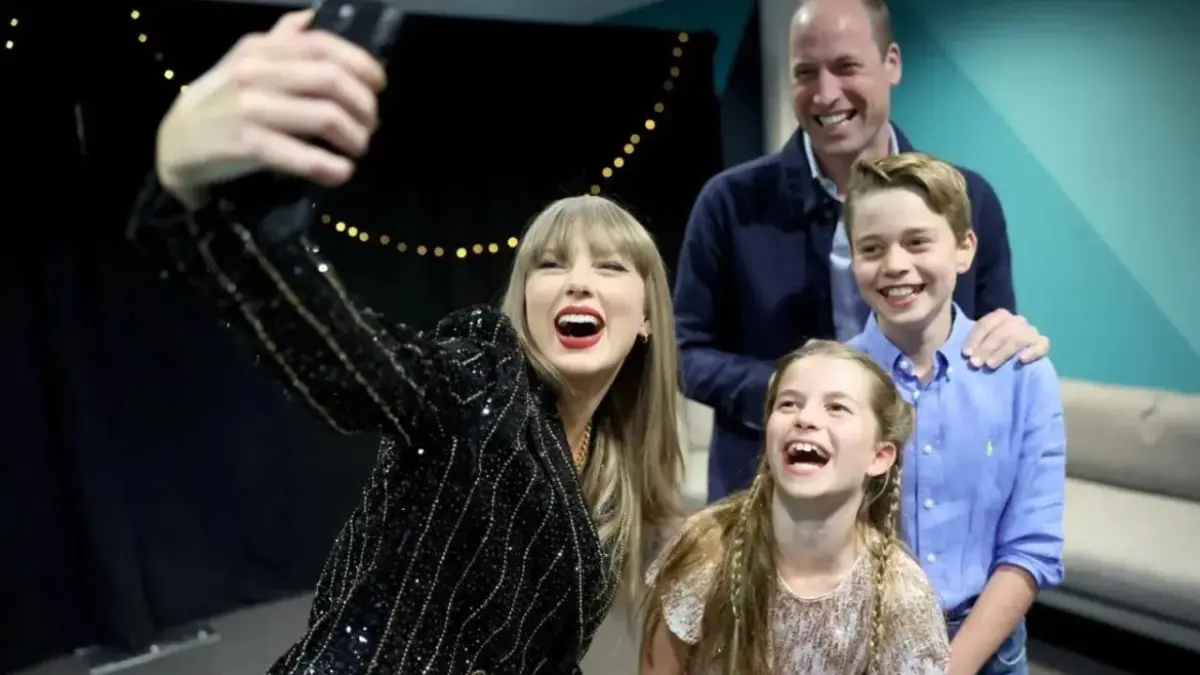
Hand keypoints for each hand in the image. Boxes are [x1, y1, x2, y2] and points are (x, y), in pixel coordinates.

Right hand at [155, 10, 386, 207]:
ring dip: (355, 137)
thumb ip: (280, 41)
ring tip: (358, 148)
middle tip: (371, 124)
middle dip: (364, 105)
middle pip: (331, 80)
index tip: (378, 85)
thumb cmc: (221, 101)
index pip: (322, 45)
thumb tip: (310, 18)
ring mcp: (251, 109)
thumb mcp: (245, 63)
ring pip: (325, 117)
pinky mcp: (248, 145)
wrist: (175, 142)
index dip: (361, 64)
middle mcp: (256, 73)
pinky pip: (304, 157)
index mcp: (261, 49)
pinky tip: (341, 172)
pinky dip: (332, 167)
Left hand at [962, 309, 1049, 369]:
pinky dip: (1032, 352)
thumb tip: (960, 352)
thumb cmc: (991, 351)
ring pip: (1019, 338)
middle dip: (986, 347)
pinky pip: (1042, 345)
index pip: (986, 323)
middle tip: (975, 363)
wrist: (1016, 359)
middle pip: (1002, 331)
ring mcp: (1031, 331)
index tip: (966, 354)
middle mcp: (1017, 320)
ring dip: (1002, 352)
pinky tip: (1021, 360)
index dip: (975, 338)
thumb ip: (973, 344)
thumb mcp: (981, 344)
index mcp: (1000, 316)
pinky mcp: (1042, 344)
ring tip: (990, 365)